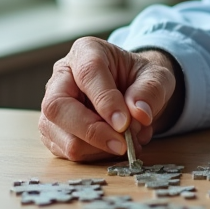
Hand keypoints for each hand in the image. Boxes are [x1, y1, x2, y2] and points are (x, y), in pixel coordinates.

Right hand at [38, 36, 180, 161]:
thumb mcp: (156, 76)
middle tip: (122, 144)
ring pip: (59, 135)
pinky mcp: (53, 132)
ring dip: (96, 148)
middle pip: (57, 107)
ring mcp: (53, 107)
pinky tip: (115, 146)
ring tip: (127, 141)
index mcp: (86, 51)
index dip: (105, 100)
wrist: (133, 91)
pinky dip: (94, 156)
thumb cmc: (140, 78)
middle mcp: (61, 77)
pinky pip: (66, 152)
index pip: (87, 73)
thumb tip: (139, 114)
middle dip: (92, 131)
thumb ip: (150, 91)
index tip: (125, 123)